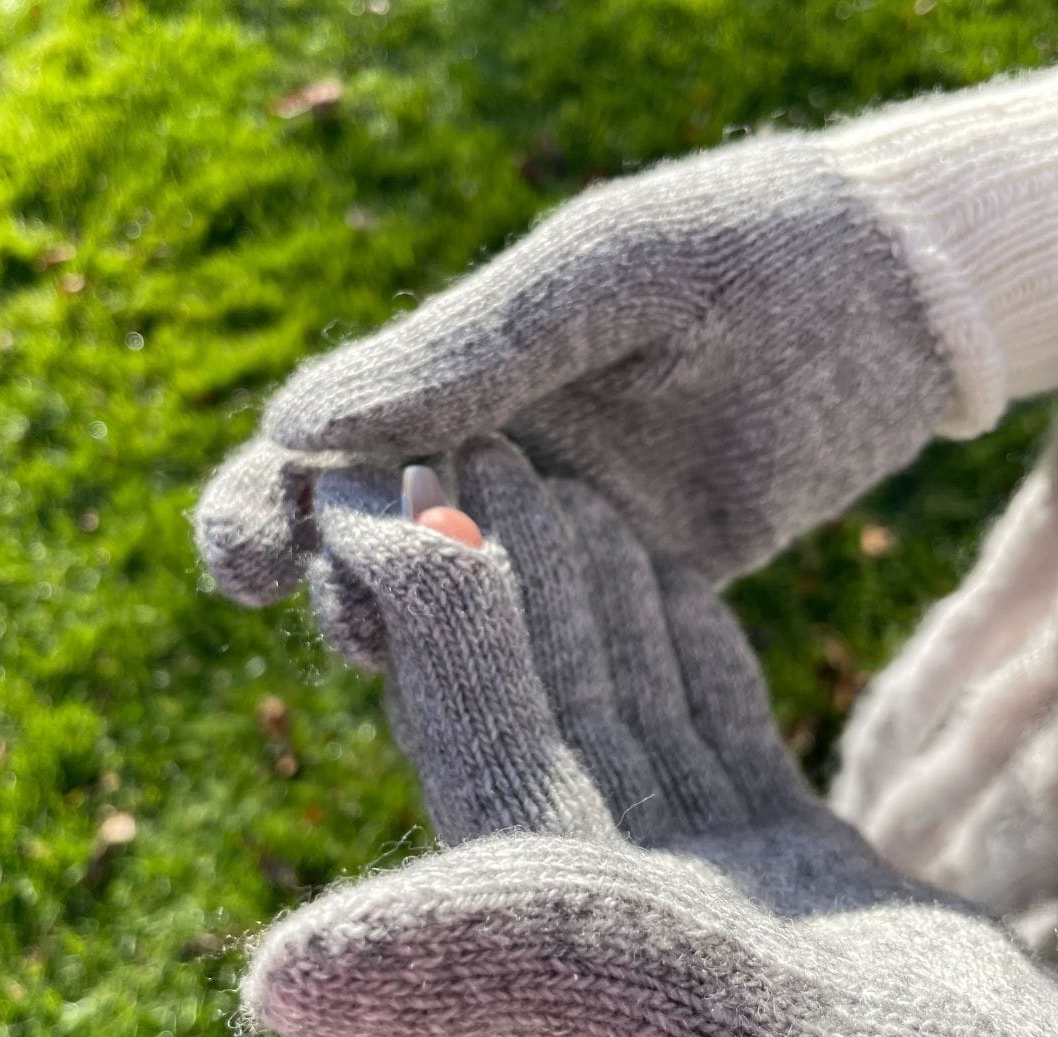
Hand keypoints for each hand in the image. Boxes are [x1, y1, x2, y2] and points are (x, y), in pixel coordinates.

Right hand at [197, 68, 1057, 611]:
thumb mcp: (599, 279)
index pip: (319, 452)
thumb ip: (463, 351)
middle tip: (349, 619)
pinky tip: (537, 679)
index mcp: (456, 379)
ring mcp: (566, 531)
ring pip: (456, 605)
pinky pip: (565, 640)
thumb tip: (294, 425)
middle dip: (330, 589)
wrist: (886, 303)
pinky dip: (534, 664)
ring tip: (439, 644)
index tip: (253, 563)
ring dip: (426, 638)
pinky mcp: (643, 588)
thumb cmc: (739, 253)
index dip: (261, 510)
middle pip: (365, 544)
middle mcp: (494, 461)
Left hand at [241, 438, 1057, 1036]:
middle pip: (536, 685)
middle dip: (506, 562)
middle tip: (482, 448)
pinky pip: (715, 730)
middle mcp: (606, 884)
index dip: (418, 579)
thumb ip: (473, 961)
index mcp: (548, 900)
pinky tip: (670, 577)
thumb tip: (273, 981)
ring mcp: (702, 872)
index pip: (460, 702)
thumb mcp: (651, 1000)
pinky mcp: (789, 870)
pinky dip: (686, 647)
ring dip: (593, 592)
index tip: (390, 479)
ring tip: (569, 489)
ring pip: (623, 698)